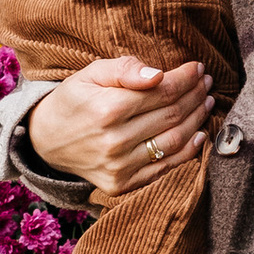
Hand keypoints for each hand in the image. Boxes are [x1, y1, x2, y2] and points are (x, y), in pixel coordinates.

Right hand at [28, 56, 214, 202]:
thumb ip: (124, 69)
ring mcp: (119, 166)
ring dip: (196, 120)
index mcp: (107, 109)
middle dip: (195, 96)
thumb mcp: (91, 74)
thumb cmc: (74, 100)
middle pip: (172, 115)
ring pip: (174, 141)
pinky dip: (188, 152)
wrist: (46, 141)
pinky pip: (164, 168)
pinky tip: (198, 135)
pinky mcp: (122, 184)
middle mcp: (115, 141)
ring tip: (205, 103)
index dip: (185, 79)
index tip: (198, 68)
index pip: (162, 91)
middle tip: (207, 83)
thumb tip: (158, 75)